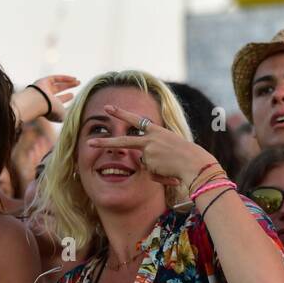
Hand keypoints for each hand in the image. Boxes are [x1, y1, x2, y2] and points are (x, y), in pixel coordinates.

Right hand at [15, 74, 78, 123]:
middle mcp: (47, 97)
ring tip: (78, 81)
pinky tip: (74, 79)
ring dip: (68, 82)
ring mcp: (44, 89)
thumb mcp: (63, 116)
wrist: (38, 103)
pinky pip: (55, 78)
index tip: (73, 95)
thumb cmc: (51, 111)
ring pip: (57, 84)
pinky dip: (65, 78)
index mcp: (51, 106)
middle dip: (69, 86)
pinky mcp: (43, 81)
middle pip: (59, 90)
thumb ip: (69, 114)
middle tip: (78, 84)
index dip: (66, 97)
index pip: (59, 101)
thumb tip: (74, 112)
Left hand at [88, 103, 208, 188]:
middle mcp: (150, 139)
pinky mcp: (148, 163)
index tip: (108, 108)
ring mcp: (147, 151)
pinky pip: (149, 172)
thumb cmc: (187, 155)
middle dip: (105, 143)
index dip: (122, 114)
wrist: (194, 162)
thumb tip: (141, 160)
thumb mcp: (171, 146)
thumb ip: (154, 149)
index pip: (136, 120)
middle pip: (123, 141)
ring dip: (156, 167)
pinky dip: (158, 174)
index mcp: (157, 131)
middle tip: (89, 143)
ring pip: (144, 162)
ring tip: (170, 165)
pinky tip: (169, 171)